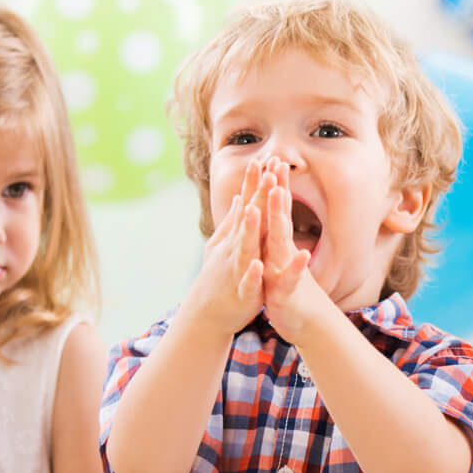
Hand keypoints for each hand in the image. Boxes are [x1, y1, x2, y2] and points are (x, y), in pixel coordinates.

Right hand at [183, 159, 267, 336]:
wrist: (206, 315)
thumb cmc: (219, 278)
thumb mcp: (223, 246)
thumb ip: (232, 223)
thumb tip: (238, 199)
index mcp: (235, 238)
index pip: (246, 204)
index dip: (254, 183)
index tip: (263, 158)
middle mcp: (234, 248)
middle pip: (248, 218)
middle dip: (257, 195)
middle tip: (266, 171)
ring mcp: (236, 269)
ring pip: (245, 247)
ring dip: (250, 229)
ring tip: (255, 211)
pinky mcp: (242, 293)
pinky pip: (248, 283)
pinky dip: (252, 274)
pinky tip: (258, 265)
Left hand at [258, 159, 335, 345]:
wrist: (307, 323)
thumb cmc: (290, 291)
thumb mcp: (279, 262)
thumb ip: (275, 239)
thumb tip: (271, 217)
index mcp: (278, 246)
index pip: (275, 211)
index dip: (272, 186)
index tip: (269, 159)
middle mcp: (284, 253)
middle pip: (280, 218)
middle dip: (277, 191)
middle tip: (276, 163)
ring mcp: (288, 270)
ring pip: (284, 242)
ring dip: (281, 218)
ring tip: (280, 194)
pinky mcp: (289, 291)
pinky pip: (294, 277)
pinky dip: (298, 266)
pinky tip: (303, 254)